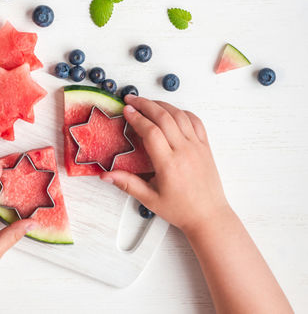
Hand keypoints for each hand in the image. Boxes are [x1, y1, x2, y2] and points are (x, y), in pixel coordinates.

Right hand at [100, 95, 228, 232]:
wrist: (209, 216)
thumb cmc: (180, 209)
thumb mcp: (149, 199)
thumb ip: (127, 184)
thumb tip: (105, 175)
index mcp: (168, 164)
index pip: (151, 131)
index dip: (137, 117)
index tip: (126, 110)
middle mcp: (184, 151)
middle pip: (164, 117)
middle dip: (146, 104)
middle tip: (131, 100)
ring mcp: (197, 147)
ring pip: (180, 116)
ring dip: (162, 105)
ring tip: (148, 102)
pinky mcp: (205, 147)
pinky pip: (195, 121)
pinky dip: (182, 112)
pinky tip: (171, 111)